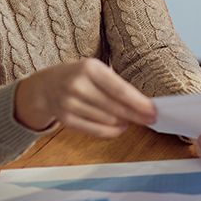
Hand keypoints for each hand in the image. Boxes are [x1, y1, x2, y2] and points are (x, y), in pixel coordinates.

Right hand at [15, 58, 155, 137]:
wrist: (46, 85)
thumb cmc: (79, 76)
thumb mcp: (96, 70)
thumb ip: (116, 84)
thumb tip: (142, 104)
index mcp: (89, 68)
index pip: (120, 90)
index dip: (139, 103)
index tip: (153, 110)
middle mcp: (77, 85)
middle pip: (115, 107)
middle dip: (136, 115)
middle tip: (151, 119)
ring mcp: (69, 103)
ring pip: (107, 120)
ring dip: (124, 123)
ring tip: (132, 120)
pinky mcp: (65, 119)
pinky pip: (95, 131)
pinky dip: (111, 132)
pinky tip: (120, 128)